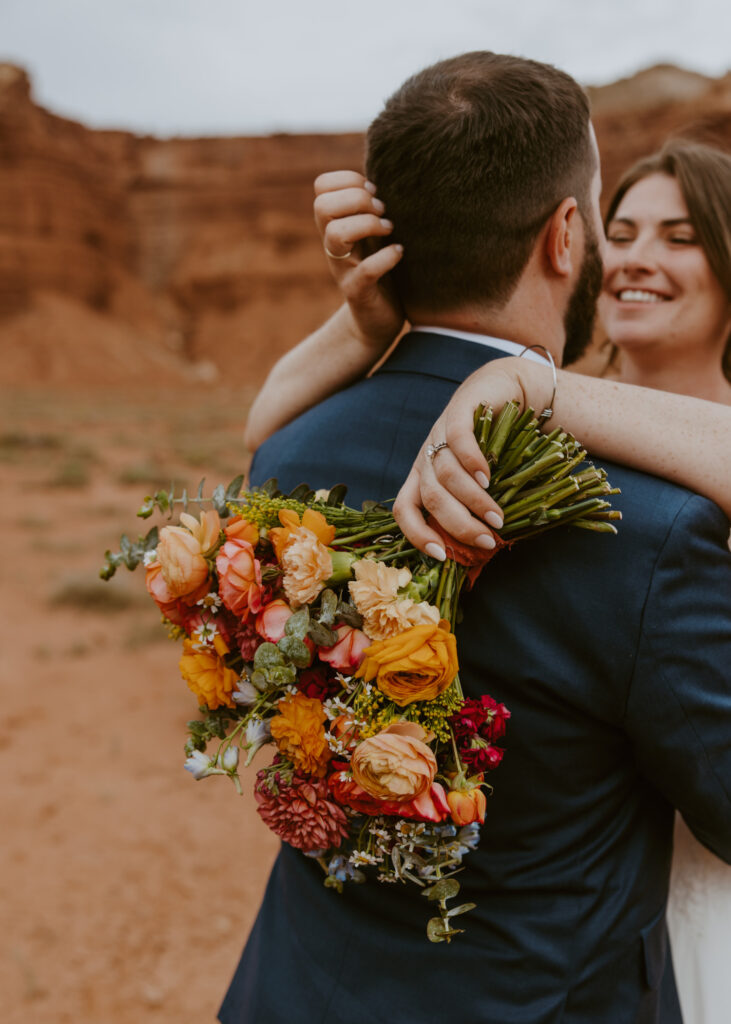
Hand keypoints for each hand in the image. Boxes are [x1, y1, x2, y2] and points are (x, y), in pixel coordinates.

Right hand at [313, 171, 405, 350]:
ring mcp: (342, 269)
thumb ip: (372, 208)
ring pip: (336, 234)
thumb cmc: (382, 272)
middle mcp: (333, 245)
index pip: (321, 187)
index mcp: (335, 225)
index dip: (347, 181)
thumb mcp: (373, 234)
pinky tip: (400, 254)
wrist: (377, 321)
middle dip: (357, 201)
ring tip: (389, 231)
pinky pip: (367, 270)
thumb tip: (393, 172)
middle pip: (322, 206)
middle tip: (382, 213)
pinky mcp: (357, 292)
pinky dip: (387, 257)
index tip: (374, 193)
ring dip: (367, 225)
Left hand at [392, 364, 534, 558]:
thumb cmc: (493, 447)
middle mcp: (425, 458)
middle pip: (430, 498)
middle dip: (458, 525)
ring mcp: (439, 433)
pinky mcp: (458, 411)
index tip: (443, 555)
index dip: (416, 535)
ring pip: (446, 474)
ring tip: (498, 517)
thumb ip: (475, 507)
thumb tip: (486, 548)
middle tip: (486, 540)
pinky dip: (471, 462)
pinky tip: (487, 478)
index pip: (403, 511)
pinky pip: (458, 440)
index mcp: (422, 478)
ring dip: (473, 501)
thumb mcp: (479, 482)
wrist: (503, 390)